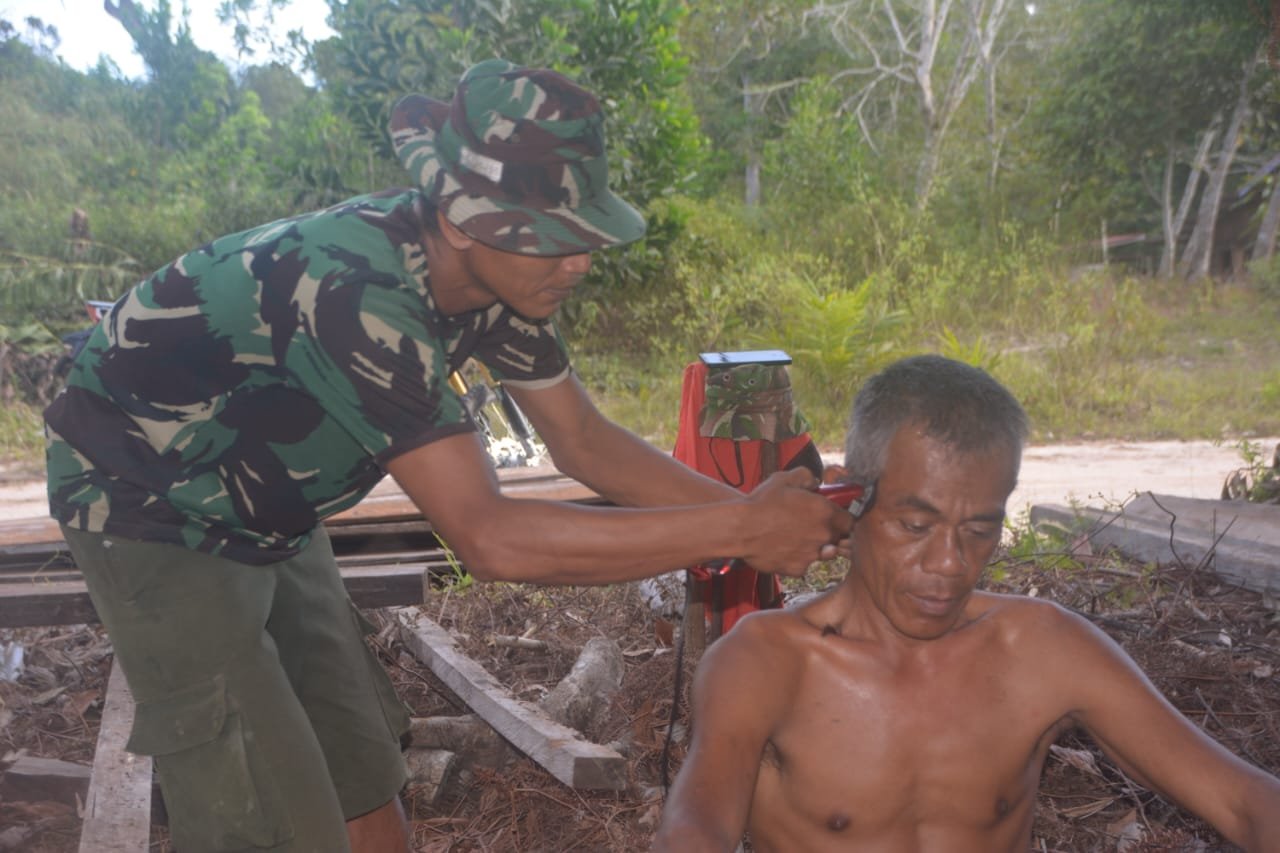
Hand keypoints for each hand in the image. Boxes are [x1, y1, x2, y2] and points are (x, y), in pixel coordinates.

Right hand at [738, 468, 853, 575]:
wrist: (740, 528)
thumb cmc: (761, 502)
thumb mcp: (784, 478)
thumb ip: (807, 477)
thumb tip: (816, 482)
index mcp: (824, 511)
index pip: (850, 521)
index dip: (841, 520)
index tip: (831, 518)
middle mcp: (823, 535)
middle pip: (838, 539)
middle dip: (828, 533)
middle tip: (809, 527)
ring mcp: (811, 554)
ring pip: (821, 553)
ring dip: (813, 547)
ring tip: (793, 538)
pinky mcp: (798, 569)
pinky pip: (803, 565)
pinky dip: (796, 559)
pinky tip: (782, 548)